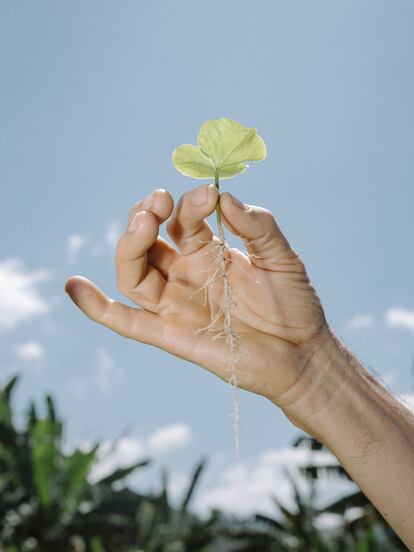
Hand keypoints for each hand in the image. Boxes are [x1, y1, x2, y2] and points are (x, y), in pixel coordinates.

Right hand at [65, 185, 328, 409]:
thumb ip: (258, 227)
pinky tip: (74, 286)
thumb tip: (224, 197)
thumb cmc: (294, 305)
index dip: (191, 205)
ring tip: (142, 222)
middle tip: (157, 202)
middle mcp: (186, 273)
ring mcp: (176, 303)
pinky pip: (126, 321)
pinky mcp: (171, 334)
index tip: (210, 197)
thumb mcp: (282, 258)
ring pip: (133, 273)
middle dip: (145, 217)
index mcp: (209, 252)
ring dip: (129, 246)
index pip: (184, 220)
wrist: (302, 354)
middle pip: (147, 242)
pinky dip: (98, 308)